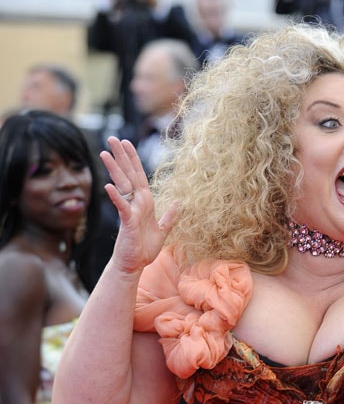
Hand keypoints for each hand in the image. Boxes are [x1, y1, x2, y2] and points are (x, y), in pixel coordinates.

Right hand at [100, 137, 177, 273]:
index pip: (138, 176)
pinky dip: (116, 197)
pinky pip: (122, 207)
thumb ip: (170, 216)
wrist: (134, 265)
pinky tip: (109, 186)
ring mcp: (130, 211)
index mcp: (144, 203)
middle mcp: (136, 204)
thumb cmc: (144, 249)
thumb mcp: (162, 230)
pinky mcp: (127, 223)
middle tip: (111, 138)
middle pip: (128, 175)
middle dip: (121, 157)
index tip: (126, 143)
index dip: (133, 159)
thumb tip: (179, 202)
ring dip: (114, 169)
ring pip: (122, 186)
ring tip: (104, 153)